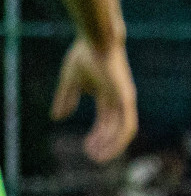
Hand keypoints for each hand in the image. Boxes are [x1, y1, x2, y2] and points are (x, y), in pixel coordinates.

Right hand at [51, 38, 136, 163]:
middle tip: (91, 156)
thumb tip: (58, 117)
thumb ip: (66, 98)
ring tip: (97, 155)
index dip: (98, 137)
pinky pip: (127, 123)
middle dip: (104, 145)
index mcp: (108, 97)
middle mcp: (119, 101)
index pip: (106, 123)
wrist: (96, 39)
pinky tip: (106, 146)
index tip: (86, 148)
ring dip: (112, 146)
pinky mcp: (125, 98)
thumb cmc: (85, 55)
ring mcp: (124, 99)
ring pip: (124, 131)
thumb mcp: (71, 81)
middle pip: (116, 130)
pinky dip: (118, 137)